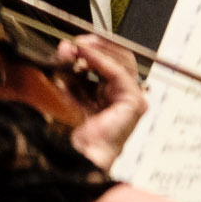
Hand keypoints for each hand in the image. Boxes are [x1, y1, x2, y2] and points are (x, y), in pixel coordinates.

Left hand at [54, 37, 145, 168]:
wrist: (86, 158)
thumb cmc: (82, 138)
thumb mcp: (75, 100)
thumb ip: (74, 81)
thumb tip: (66, 59)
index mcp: (115, 95)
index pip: (109, 63)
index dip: (92, 51)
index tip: (71, 45)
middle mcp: (127, 93)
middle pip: (118, 58)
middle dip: (94, 47)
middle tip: (72, 42)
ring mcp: (134, 97)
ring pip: (122, 60)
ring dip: (96, 50)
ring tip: (75, 46)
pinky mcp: (133, 101)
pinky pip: (118, 73)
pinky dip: (100, 60)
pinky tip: (85, 54)